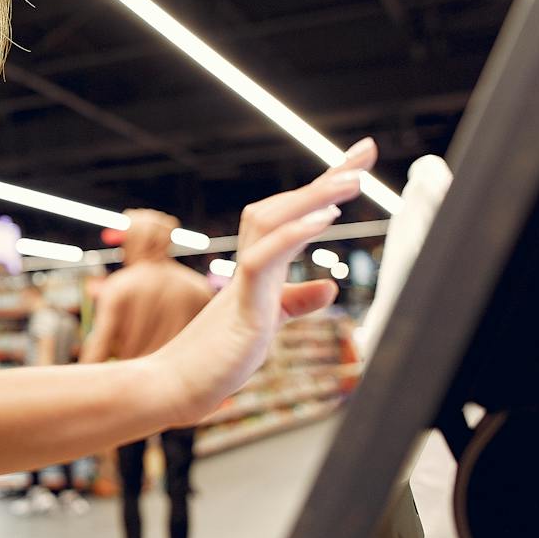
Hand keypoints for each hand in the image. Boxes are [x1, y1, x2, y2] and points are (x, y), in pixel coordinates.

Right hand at [152, 138, 376, 426]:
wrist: (172, 388)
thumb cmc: (212, 360)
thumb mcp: (265, 325)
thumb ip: (294, 302)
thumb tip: (329, 286)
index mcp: (258, 269)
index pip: (293, 217)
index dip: (323, 187)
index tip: (355, 162)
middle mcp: (251, 265)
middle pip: (285, 206)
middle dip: (327, 177)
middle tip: (366, 150)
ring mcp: (244, 283)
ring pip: (273, 221)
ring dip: (313, 197)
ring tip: (353, 180)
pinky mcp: (241, 307)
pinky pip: (263, 259)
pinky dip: (293, 234)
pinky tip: (324, 218)